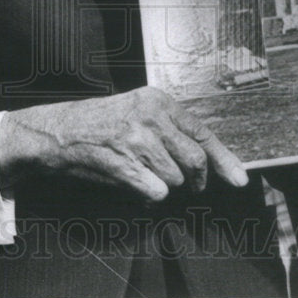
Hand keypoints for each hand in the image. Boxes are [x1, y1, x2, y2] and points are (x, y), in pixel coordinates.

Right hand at [0, 85, 248, 202]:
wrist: (57, 131)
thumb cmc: (101, 126)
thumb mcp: (139, 114)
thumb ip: (172, 132)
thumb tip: (209, 162)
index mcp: (160, 101)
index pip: (203, 133)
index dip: (224, 160)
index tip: (239, 180)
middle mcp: (151, 115)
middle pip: (195, 161)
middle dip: (195, 180)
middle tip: (187, 186)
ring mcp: (136, 138)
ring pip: (174, 179)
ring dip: (163, 186)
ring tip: (143, 175)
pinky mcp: (122, 161)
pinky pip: (154, 191)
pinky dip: (148, 196)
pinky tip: (134, 185)